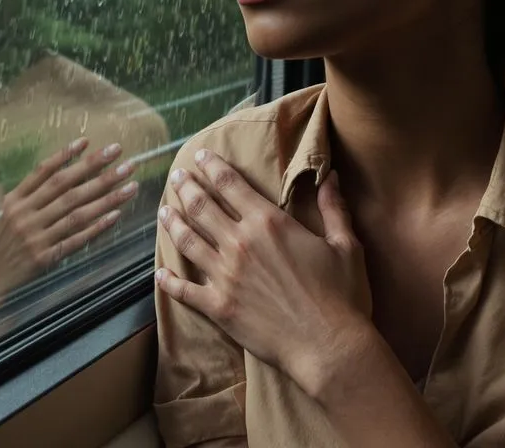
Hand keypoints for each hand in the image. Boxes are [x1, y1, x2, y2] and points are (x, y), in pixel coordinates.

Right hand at [0, 138, 138, 314]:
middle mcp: (25, 215)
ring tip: (130, 184)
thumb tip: (48, 168)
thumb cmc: (2, 246)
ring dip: (106, 197)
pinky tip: (116, 216)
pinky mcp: (44, 257)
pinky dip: (96, 227)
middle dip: (96, 168)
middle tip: (120, 154)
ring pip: (76, 211)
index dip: (66, 155)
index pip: (44, 172)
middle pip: (65, 186)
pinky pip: (75, 239)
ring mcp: (35, 236)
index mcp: (15, 200)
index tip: (88, 141)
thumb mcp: (5, 215)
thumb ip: (25, 193)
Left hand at [155, 150, 371, 392]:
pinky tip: (159, 272)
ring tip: (163, 211)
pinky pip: (184, 289)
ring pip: (187, 240)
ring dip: (171, 222)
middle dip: (185, 187)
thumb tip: (329, 176)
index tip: (199, 156)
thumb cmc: (342, 296)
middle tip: (175, 177)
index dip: (211, 166)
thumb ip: (333, 208)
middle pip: (201, 206)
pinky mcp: (218, 306)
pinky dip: (168, 280)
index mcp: (268, 223)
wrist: (329, 346)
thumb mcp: (345, 246)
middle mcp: (240, 243)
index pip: (230, 184)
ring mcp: (225, 276)